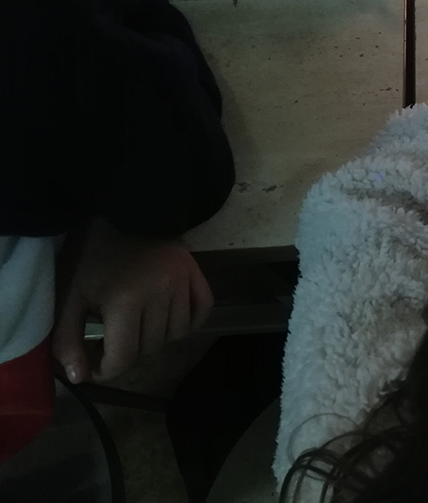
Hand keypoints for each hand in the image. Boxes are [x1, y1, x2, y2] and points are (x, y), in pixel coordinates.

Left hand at [53, 221, 213, 382]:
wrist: (123, 209)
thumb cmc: (90, 254)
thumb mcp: (69, 294)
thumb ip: (67, 339)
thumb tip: (80, 378)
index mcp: (125, 300)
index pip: (123, 357)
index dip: (106, 369)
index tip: (94, 364)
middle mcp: (160, 293)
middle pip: (149, 347)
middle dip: (128, 350)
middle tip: (113, 338)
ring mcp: (182, 282)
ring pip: (175, 333)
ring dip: (156, 337)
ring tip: (138, 326)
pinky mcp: (196, 272)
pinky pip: (201, 311)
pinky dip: (188, 321)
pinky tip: (168, 318)